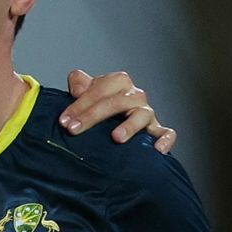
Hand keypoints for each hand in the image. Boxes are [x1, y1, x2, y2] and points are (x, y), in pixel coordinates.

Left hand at [59, 69, 176, 153]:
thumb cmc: (98, 104)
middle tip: (74, 130)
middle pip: (116, 102)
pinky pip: (166, 133)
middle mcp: (135, 95)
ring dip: (130, 126)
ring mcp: (147, 112)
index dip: (80, 105)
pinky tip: (157, 150)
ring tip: (116, 138)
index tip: (64, 121)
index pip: (99, 89)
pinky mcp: (157, 129)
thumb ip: (79, 84)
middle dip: (92, 115)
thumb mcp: (86, 91)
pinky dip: (165, 139)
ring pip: (142, 115)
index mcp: (118, 82)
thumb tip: (77, 87)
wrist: (113, 117)